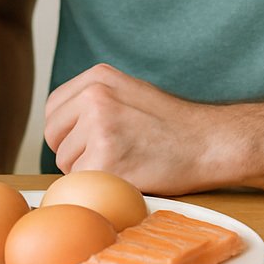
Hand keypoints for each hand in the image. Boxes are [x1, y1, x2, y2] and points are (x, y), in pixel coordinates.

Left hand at [42, 63, 225, 193]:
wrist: (210, 142)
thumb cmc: (173, 125)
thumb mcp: (130, 92)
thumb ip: (95, 100)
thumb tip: (63, 124)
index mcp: (97, 77)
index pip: (53, 108)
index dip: (67, 131)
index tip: (88, 141)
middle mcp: (95, 96)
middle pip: (54, 136)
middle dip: (73, 153)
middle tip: (108, 157)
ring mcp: (99, 127)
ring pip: (65, 162)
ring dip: (88, 171)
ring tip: (124, 164)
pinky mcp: (106, 160)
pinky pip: (82, 182)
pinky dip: (100, 186)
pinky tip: (127, 176)